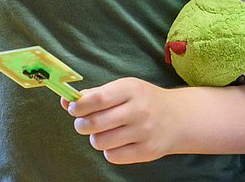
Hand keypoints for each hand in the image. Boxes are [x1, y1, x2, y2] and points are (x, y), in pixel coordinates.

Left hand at [64, 77, 186, 164]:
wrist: (178, 118)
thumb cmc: (143, 101)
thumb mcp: (124, 89)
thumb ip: (95, 94)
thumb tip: (66, 101)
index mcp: (131, 89)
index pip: (97, 99)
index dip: (79, 106)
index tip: (73, 109)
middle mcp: (139, 110)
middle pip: (95, 123)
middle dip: (81, 125)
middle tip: (82, 124)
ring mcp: (144, 132)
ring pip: (100, 142)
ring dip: (95, 139)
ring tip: (101, 133)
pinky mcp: (147, 151)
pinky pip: (113, 156)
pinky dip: (108, 151)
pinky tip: (116, 142)